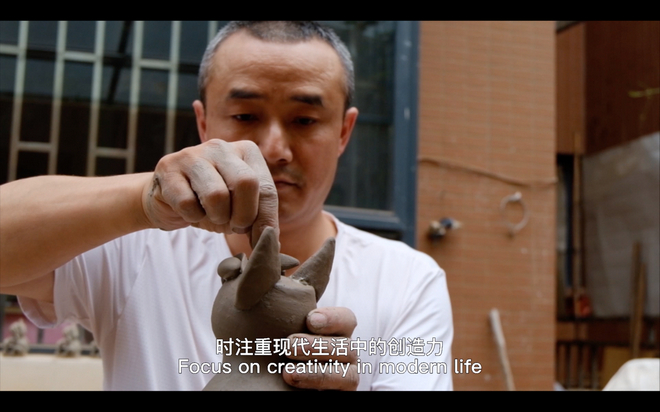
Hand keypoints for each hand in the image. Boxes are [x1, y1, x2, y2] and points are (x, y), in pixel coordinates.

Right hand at [142, 139, 277, 246]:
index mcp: (247, 151)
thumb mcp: (241, 209)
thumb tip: (273, 245)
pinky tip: (191, 211)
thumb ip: (259, 220)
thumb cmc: (212, 204)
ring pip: (217, 195)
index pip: (267, 189)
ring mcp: (193, 154)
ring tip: (212, 215)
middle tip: (234, 226)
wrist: (169, 199)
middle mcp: (221, 147)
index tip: (261, 242)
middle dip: (243, 216)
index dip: (265, 220)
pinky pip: (187, 203)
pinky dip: (192, 216)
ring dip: (216, 217)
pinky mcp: (169, 167)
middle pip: (246, 183)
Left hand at [284, 307, 358, 389]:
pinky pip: (339, 394)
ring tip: (288, 373)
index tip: (310, 319)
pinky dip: (317, 389)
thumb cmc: (286, 344)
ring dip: (316, 374)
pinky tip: (295, 384)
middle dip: (317, 347)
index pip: (347, 319)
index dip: (332, 318)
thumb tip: (290, 268)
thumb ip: (297, 300)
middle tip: (289, 345)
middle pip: (346, 348)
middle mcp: (348, 354)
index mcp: (340, 332)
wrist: (280, 378)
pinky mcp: (341, 394)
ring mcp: (347, 377)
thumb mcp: (292, 323)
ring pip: (347, 376)